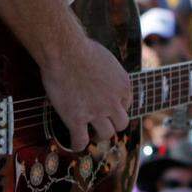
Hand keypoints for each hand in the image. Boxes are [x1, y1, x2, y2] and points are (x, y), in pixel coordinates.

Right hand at [41, 36, 131, 150]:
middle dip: (112, 124)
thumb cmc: (81, 47)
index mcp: (123, 85)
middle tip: (101, 123)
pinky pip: (80, 140)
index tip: (107, 107)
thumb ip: (109, 72)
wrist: (64, 50)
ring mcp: (96, 112)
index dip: (116, 107)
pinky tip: (74, 142)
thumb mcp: (106, 58)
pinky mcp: (76, 118)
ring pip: (106, 134)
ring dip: (98, 135)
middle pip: (121, 123)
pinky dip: (77, 144)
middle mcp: (113, 101)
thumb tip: (103, 74)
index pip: (126, 104)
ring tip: (89, 133)